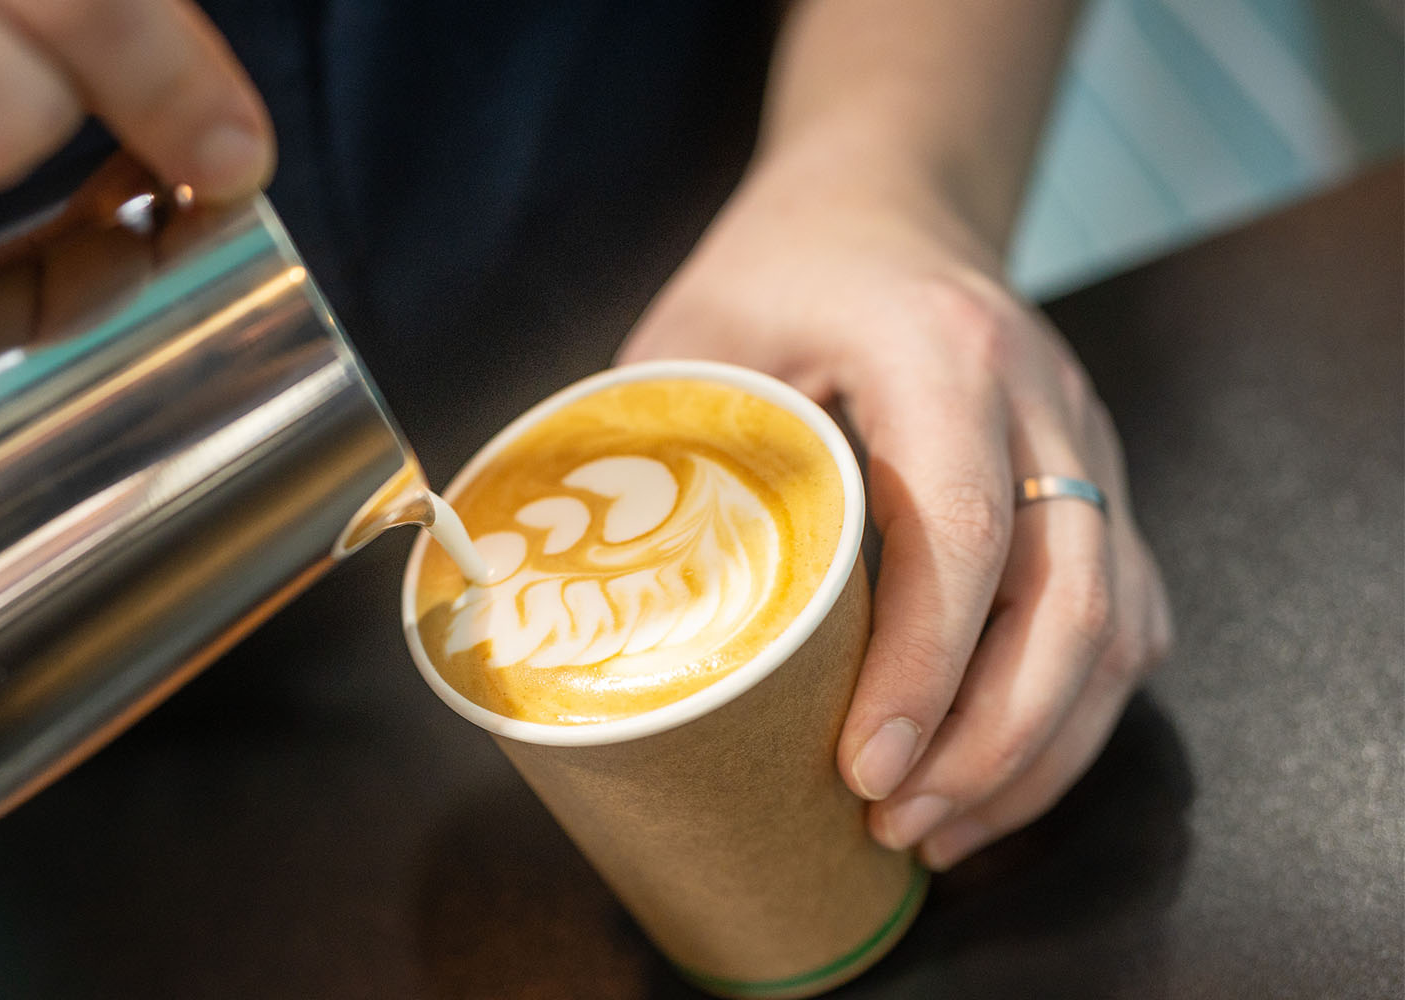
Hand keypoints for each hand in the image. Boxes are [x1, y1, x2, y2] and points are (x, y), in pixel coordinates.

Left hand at [619, 163, 1172, 869]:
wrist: (886, 202)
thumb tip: (565, 612)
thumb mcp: (690, 336)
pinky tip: (993, 780)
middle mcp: (1044, 401)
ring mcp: (1090, 447)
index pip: (963, 531)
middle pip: (1069, 604)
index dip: (924, 668)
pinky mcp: (1101, 491)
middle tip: (893, 826)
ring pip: (1118, 629)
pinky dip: (1069, 720)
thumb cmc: (778, 273)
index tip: (862, 770)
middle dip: (988, 745)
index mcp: (940, 353)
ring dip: (1036, 753)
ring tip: (938, 831)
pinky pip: (1128, 622)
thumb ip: (648, 455)